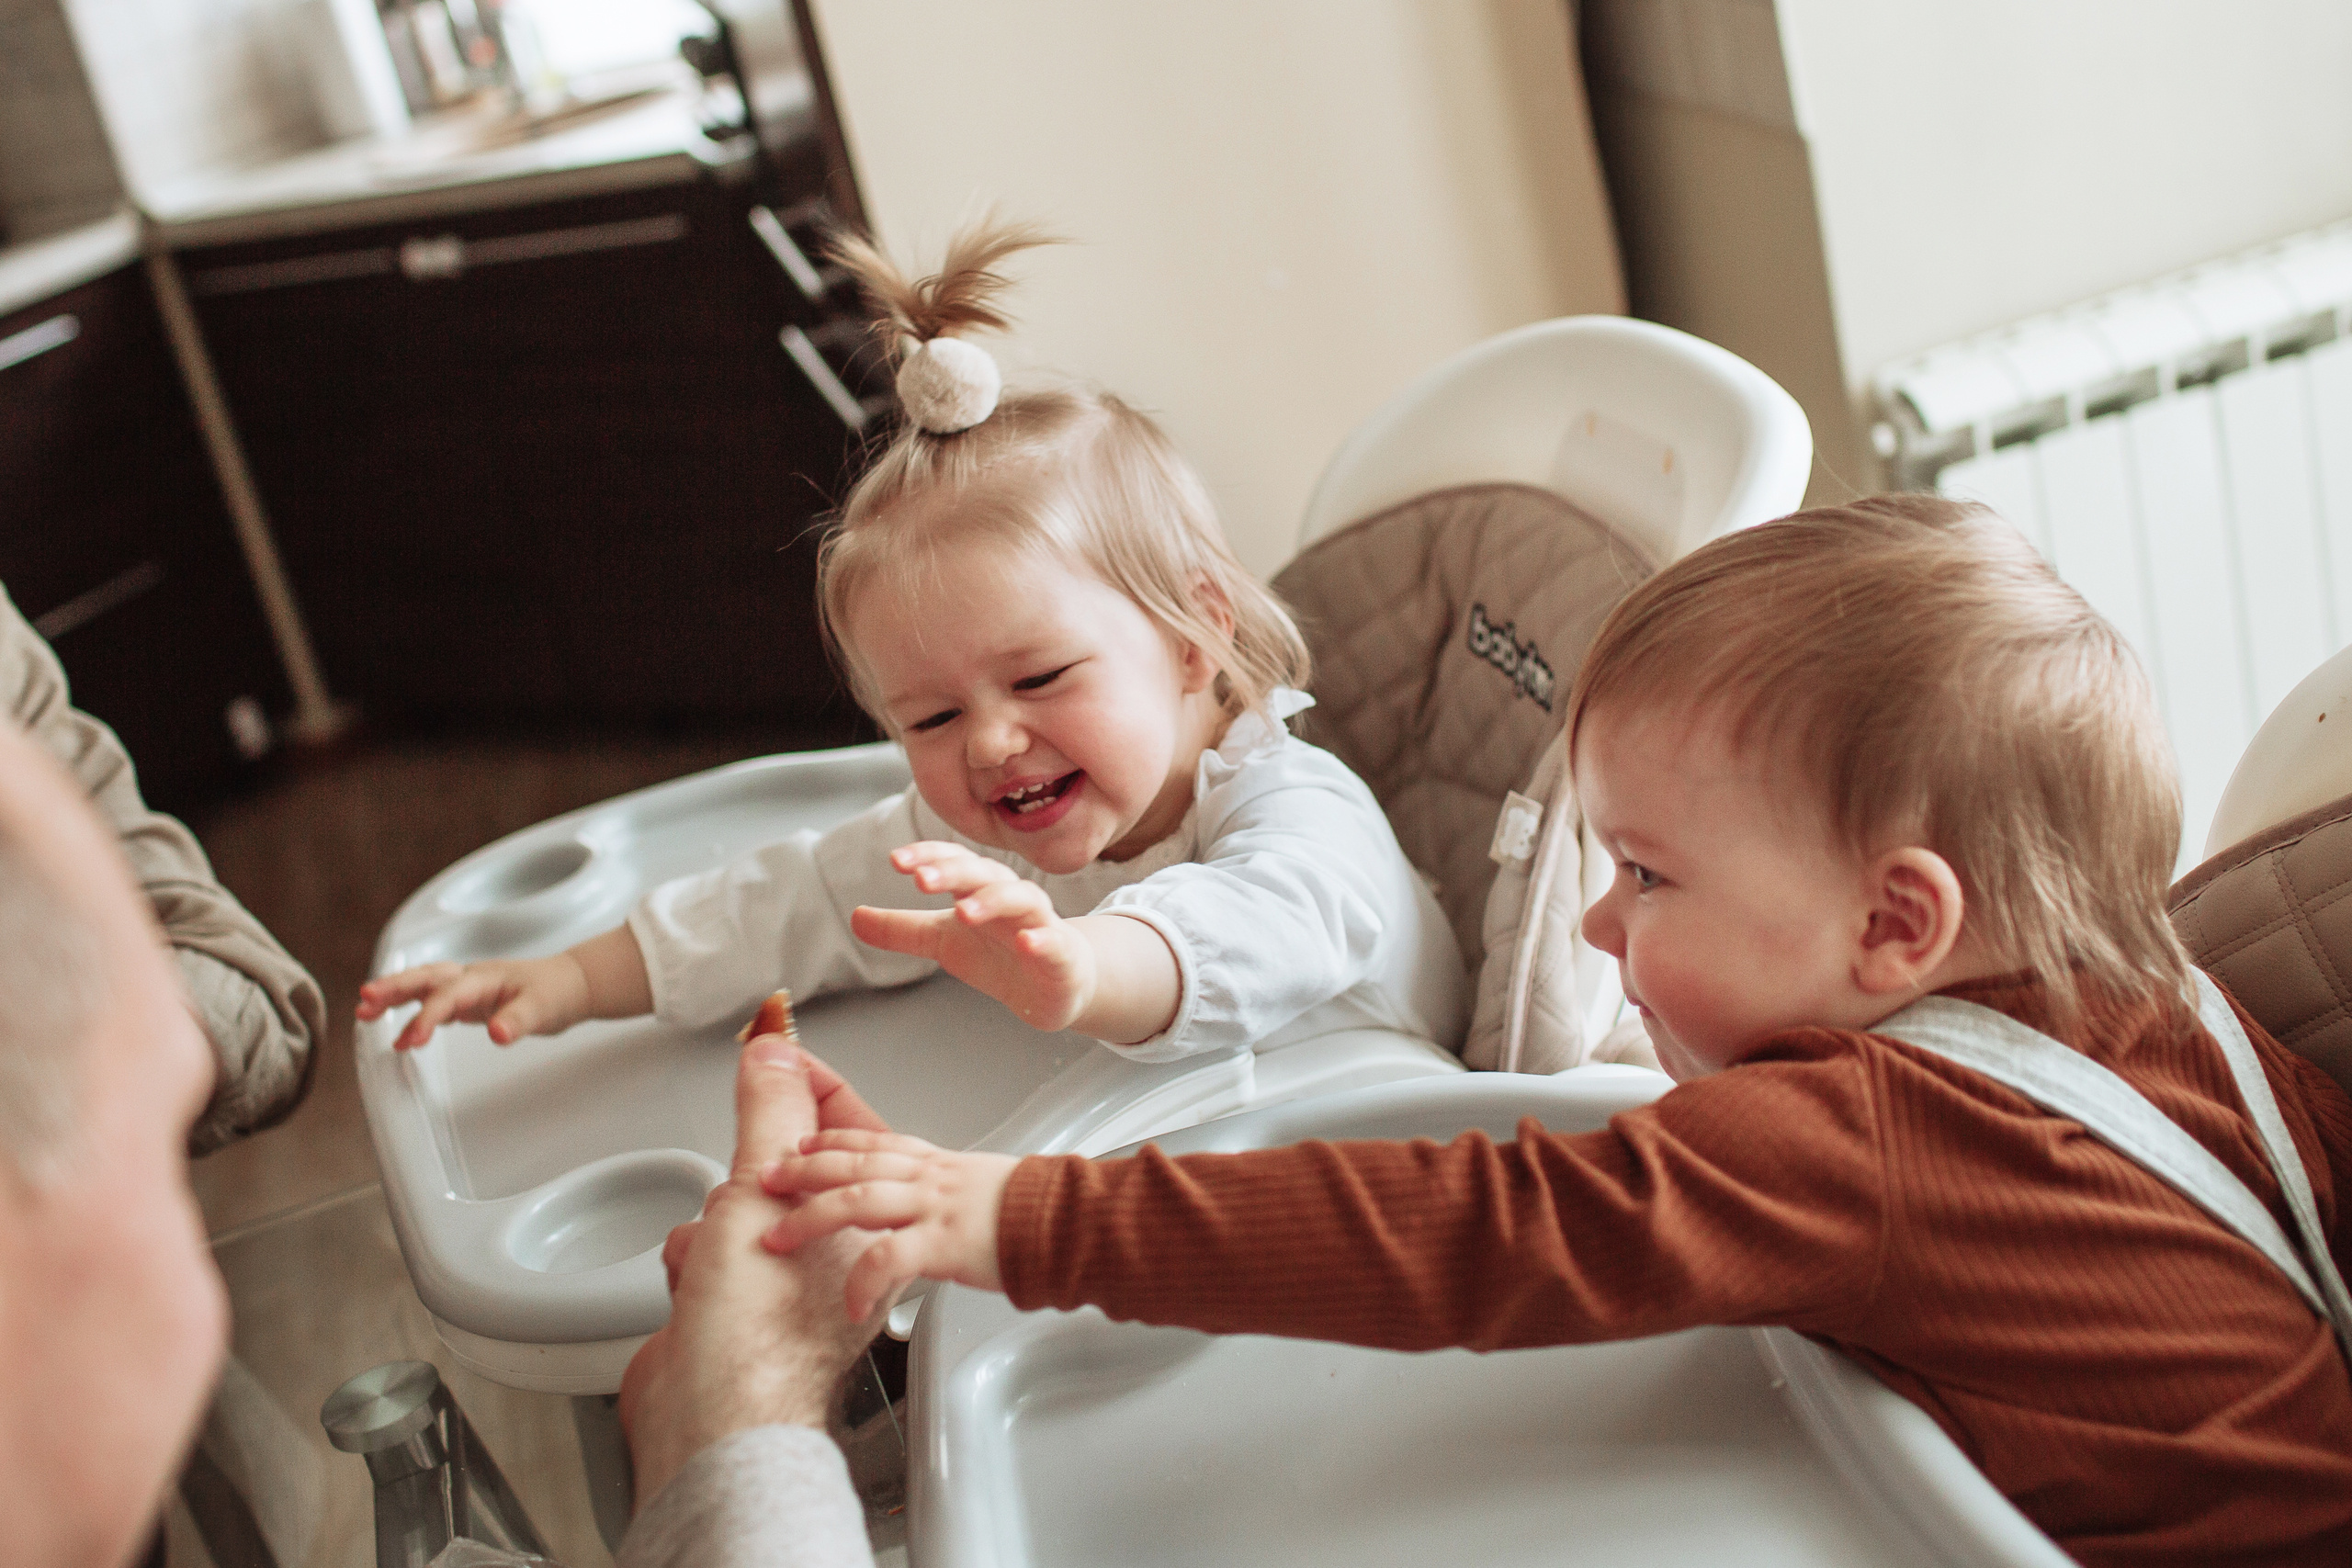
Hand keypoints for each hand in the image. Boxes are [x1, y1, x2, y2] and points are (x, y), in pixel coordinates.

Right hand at [356, 954, 587, 1049]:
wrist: (570, 985)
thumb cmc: (557, 992)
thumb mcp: (542, 1009)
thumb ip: (518, 1021)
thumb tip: (498, 1034)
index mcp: (483, 979)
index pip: (447, 997)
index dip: (426, 1017)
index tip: (410, 1040)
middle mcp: (470, 979)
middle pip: (424, 979)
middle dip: (393, 989)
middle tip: (364, 1002)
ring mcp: (467, 988)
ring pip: (423, 987)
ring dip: (394, 997)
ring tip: (363, 1013)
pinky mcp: (469, 1000)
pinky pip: (433, 1002)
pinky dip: (413, 1015)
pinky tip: (400, 1037)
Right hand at [617, 1035, 883, 1511]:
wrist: (707, 1422)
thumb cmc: (756, 1334)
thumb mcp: (764, 1196)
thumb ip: (769, 1119)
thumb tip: (776, 1053)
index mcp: (863, 1225)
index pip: (842, 1132)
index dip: (804, 1090)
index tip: (776, 1051)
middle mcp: (832, 1254)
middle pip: (778, 1173)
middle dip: (744, 1183)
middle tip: (741, 1200)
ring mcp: (783, 1287)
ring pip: (736, 1215)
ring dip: (714, 1229)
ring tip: (718, 1261)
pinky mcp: (735, 1312)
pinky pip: (708, 1257)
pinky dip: (694, 1265)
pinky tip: (696, 1290)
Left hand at [762, 1128, 1016, 1321]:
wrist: (1069, 1225)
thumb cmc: (1034, 1216)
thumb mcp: (983, 1189)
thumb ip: (945, 1195)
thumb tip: (924, 1212)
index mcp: (938, 1165)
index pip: (875, 1141)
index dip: (832, 1140)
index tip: (801, 1143)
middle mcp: (929, 1179)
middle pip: (853, 1163)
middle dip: (803, 1170)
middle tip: (765, 1178)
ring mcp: (933, 1208)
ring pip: (858, 1200)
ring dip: (811, 1218)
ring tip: (778, 1238)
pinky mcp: (943, 1244)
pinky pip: (888, 1260)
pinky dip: (862, 1281)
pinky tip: (850, 1304)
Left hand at [851, 842, 1096, 1031]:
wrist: (1057, 985)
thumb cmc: (1001, 952)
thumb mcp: (944, 942)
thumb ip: (902, 930)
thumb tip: (854, 916)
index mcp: (980, 890)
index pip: (955, 861)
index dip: (930, 856)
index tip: (897, 861)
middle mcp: (1012, 899)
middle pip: (985, 873)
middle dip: (954, 872)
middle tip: (922, 880)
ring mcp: (1040, 924)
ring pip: (1023, 899)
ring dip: (994, 901)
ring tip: (964, 911)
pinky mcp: (1061, 956)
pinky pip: (1055, 942)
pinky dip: (1042, 939)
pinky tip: (1027, 942)